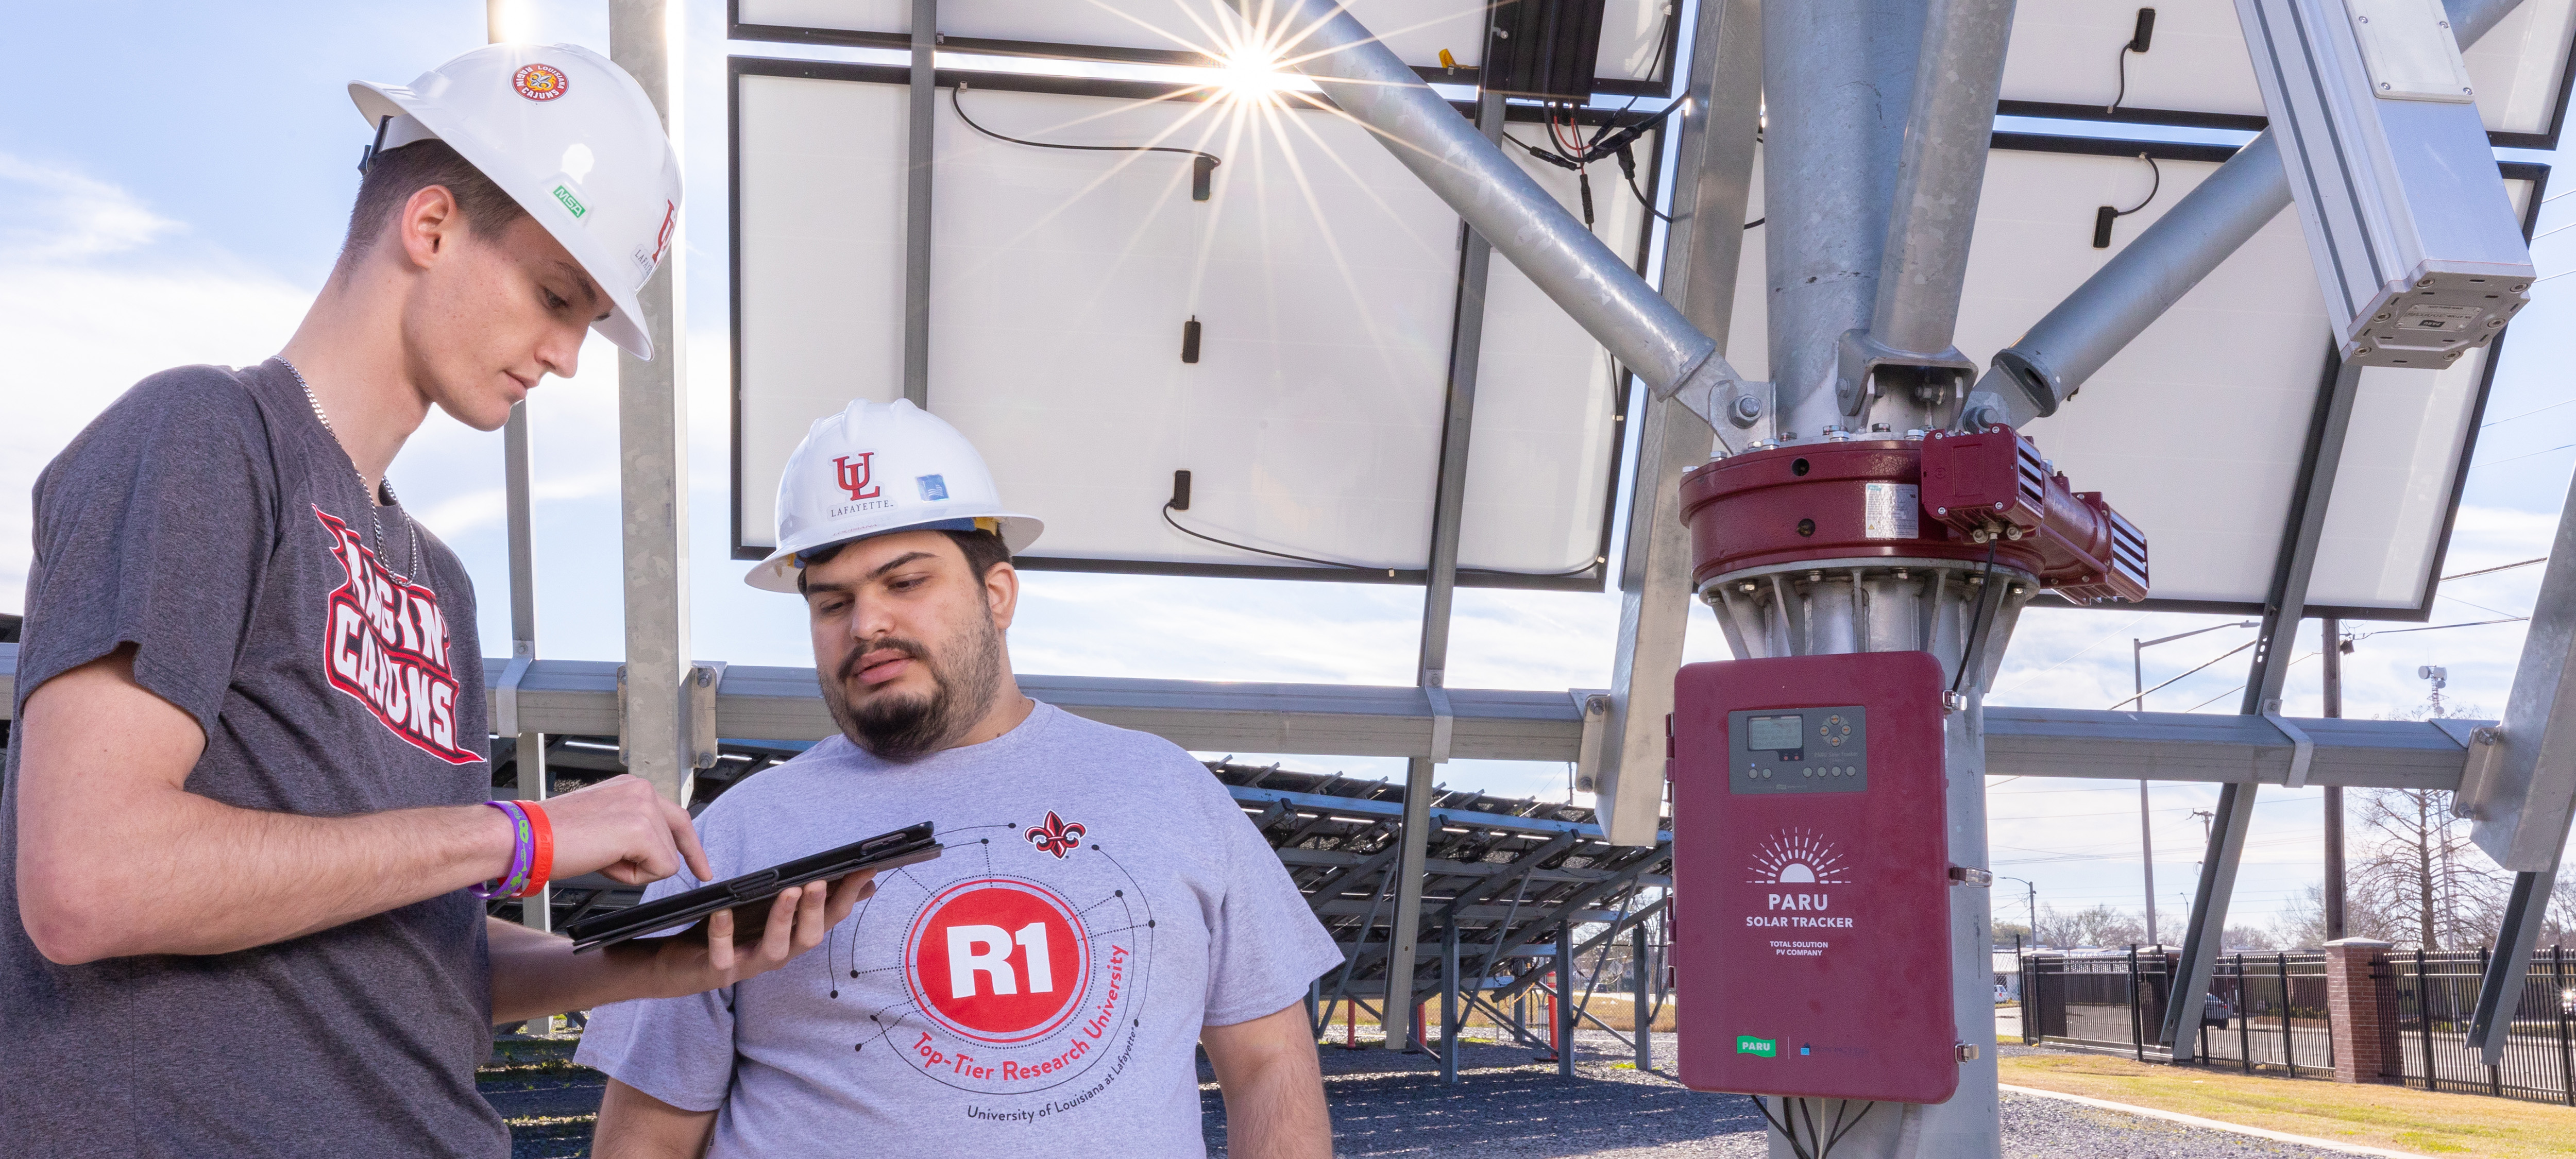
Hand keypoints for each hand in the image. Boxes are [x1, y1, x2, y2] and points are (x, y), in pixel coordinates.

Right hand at [537, 775, 711, 885]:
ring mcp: (644, 807)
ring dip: (633, 869)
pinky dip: (632, 876)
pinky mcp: (641, 829)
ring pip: (666, 859)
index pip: (678, 818)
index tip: (703, 870)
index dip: (691, 848)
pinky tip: (604, 860)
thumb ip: (632, 832)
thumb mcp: (603, 825)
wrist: (526, 838)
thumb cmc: (554, 836)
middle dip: (650, 862)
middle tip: (610, 861)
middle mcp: (643, 790)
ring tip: (598, 854)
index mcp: (633, 787)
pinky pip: (660, 870)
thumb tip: (652, 854)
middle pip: (674, 842)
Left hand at [625, 870, 878, 998]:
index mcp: (793, 938)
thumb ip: (812, 899)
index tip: (864, 869)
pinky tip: (723, 910)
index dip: (848, 896)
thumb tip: (866, 885)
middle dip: (817, 910)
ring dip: (783, 920)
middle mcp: (777, 955)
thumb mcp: (773, 910)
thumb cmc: (731, 933)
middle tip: (819, 881)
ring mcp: (747, 965)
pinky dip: (723, 933)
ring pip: (775, 950)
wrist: (678, 964)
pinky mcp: (716, 971)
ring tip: (787, 891)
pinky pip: (723, 954)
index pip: (830, 919)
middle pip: (809, 939)